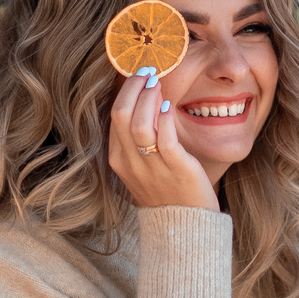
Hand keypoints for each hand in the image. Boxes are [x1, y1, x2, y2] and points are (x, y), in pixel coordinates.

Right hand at [107, 67, 216, 210]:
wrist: (183, 226)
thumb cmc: (166, 191)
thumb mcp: (143, 165)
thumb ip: (140, 138)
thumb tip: (147, 99)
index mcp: (118, 159)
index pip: (115, 116)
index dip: (125, 90)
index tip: (137, 73)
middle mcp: (130, 162)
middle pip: (121, 114)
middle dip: (133, 87)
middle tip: (147, 71)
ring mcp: (152, 166)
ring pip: (140, 124)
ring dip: (149, 97)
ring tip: (158, 83)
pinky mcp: (176, 169)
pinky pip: (165, 138)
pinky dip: (165, 117)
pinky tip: (169, 105)